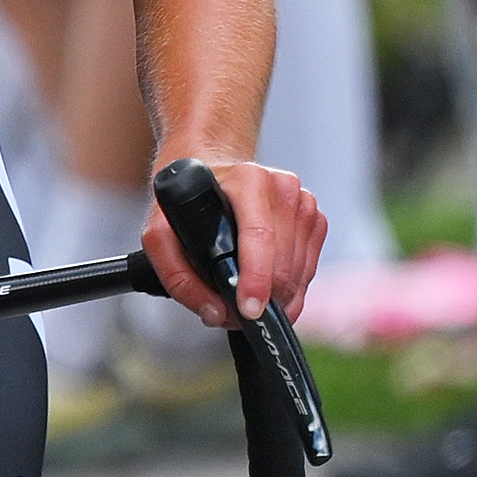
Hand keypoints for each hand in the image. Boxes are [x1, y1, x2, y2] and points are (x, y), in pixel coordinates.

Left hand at [140, 156, 325, 328]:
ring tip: (246, 298)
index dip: (256, 280)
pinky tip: (266, 284)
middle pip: (283, 264)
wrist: (211, 164)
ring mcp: (304, 203)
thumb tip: (214, 312)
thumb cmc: (188, 198)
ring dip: (277, 298)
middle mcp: (282, 188)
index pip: (260, 237)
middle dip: (262, 299)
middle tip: (235, 312)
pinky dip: (290, 287)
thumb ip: (176, 275)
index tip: (248, 309)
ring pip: (300, 273)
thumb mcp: (161, 230)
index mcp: (248, 181)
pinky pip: (309, 269)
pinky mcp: (316, 219)